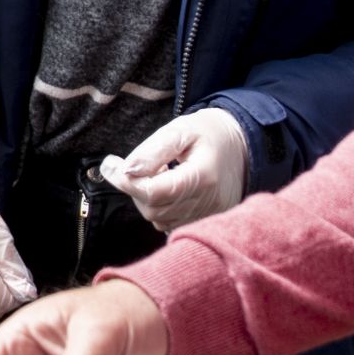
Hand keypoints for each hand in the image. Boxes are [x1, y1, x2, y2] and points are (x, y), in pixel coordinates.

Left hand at [108, 108, 247, 229]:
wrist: (243, 147)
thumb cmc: (210, 134)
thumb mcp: (181, 130)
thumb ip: (152, 150)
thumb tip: (125, 170)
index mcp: (202, 177)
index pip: (154, 192)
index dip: (126, 182)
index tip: (110, 164)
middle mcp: (207, 203)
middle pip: (153, 209)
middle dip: (135, 188)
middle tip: (138, 164)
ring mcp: (207, 217)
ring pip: (159, 220)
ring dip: (147, 199)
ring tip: (158, 173)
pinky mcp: (206, 222)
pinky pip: (170, 224)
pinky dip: (159, 208)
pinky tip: (167, 188)